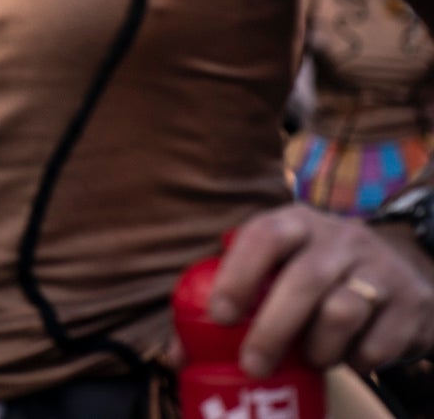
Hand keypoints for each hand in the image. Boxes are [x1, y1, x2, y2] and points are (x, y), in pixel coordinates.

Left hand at [210, 202, 433, 374]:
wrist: (403, 270)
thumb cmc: (318, 274)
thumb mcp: (280, 269)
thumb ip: (233, 300)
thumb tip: (178, 354)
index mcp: (296, 222)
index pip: (263, 235)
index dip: (238, 273)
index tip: (219, 315)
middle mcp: (339, 238)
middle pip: (303, 280)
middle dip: (272, 328)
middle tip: (253, 365)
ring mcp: (379, 268)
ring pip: (342, 311)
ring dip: (318, 348)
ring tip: (310, 360)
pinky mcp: (411, 303)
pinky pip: (378, 342)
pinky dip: (357, 360)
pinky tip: (348, 357)